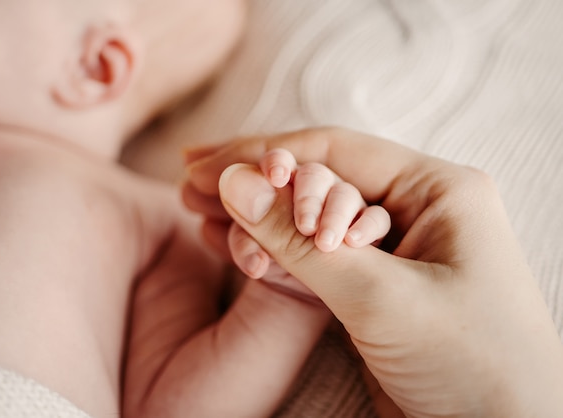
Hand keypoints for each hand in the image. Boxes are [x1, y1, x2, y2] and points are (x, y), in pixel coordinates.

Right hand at [184, 127, 562, 417]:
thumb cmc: (473, 368)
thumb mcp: (380, 298)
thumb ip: (298, 241)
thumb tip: (233, 182)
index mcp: (437, 189)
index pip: (335, 151)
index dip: (263, 153)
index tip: (204, 164)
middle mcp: (418, 209)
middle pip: (320, 178)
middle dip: (255, 184)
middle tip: (190, 184)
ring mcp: (397, 248)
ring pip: (312, 217)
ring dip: (258, 217)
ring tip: (201, 215)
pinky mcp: (379, 284)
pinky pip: (317, 255)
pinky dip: (275, 251)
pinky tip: (235, 247)